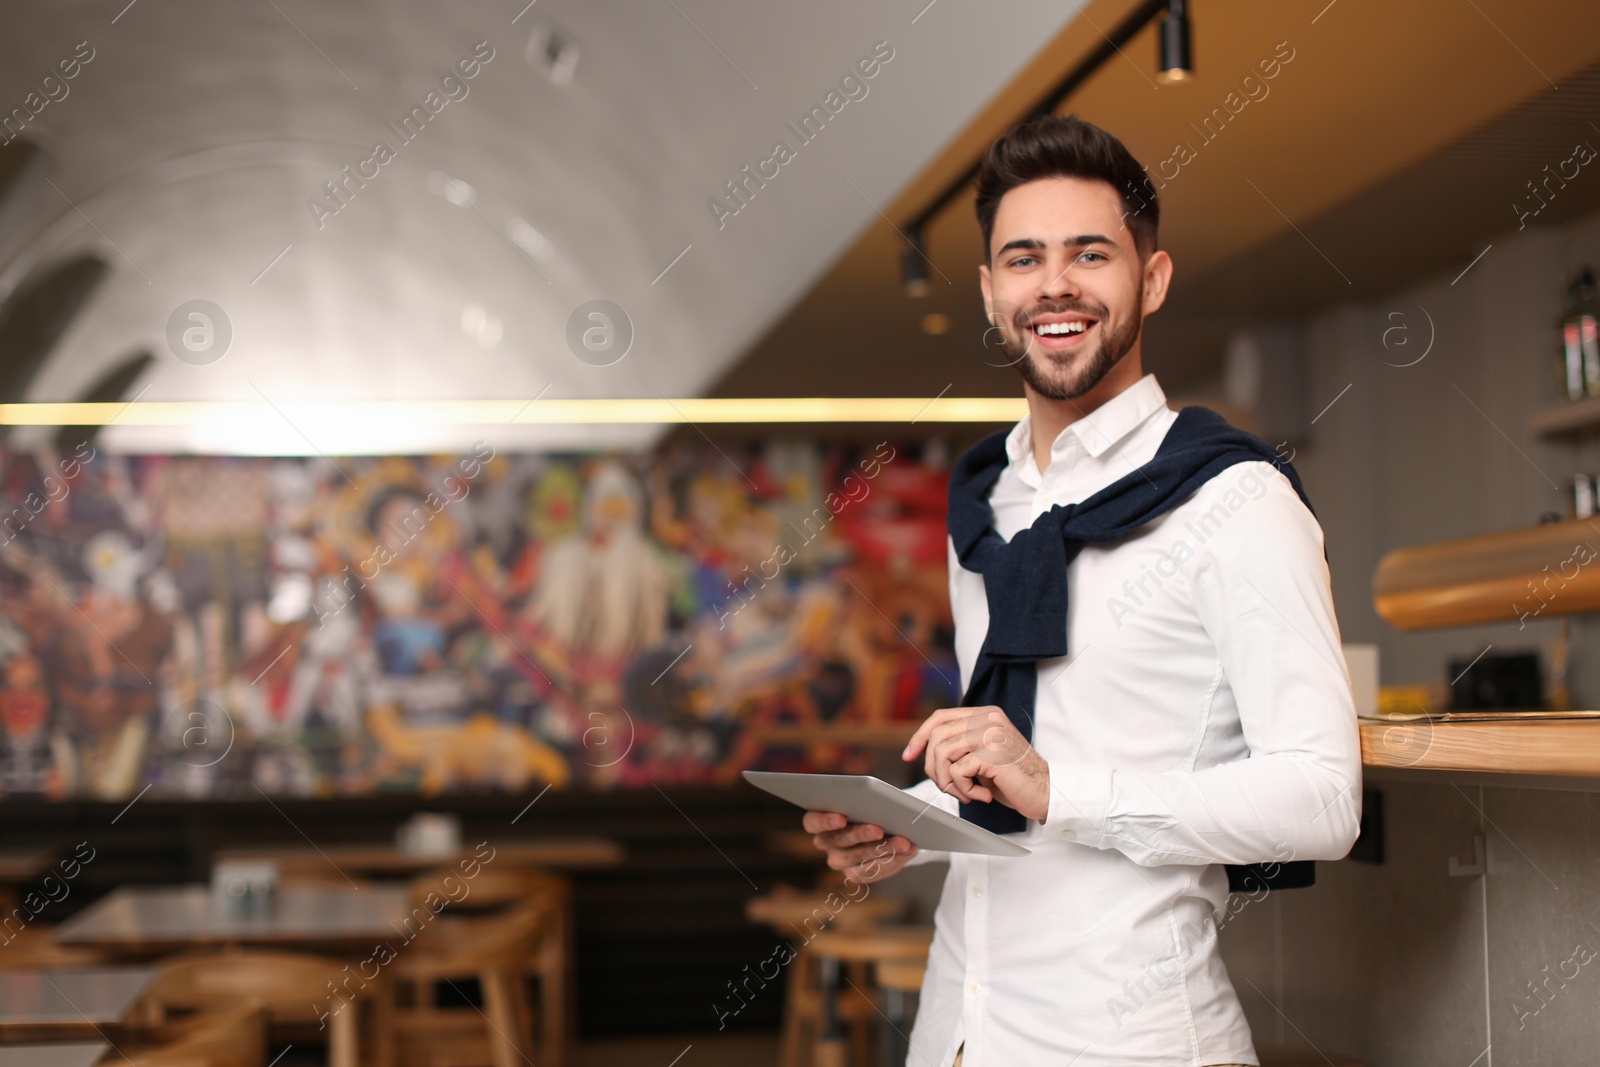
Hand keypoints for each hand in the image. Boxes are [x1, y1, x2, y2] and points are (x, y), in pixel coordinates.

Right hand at [801, 811, 917, 883]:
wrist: (884, 823)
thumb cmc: (869, 805)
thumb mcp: (865, 798)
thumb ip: (864, 800)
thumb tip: (880, 803)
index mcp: (818, 820)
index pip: (812, 822)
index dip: (825, 821)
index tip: (841, 817)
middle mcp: (825, 843)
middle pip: (839, 841)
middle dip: (861, 835)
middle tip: (879, 829)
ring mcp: (839, 861)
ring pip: (857, 859)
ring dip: (882, 850)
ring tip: (903, 842)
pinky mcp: (854, 874)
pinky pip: (872, 872)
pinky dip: (892, 861)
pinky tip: (907, 851)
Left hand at [903, 705, 1049, 821]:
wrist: (1045, 792)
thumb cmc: (1012, 778)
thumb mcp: (982, 754)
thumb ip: (960, 744)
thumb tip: (923, 750)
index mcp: (984, 714)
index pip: (940, 717)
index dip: (920, 736)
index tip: (909, 755)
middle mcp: (987, 718)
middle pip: (937, 736)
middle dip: (934, 767)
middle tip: (949, 787)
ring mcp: (991, 733)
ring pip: (943, 753)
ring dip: (949, 781)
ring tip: (966, 793)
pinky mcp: (992, 753)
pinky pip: (958, 771)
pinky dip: (964, 789)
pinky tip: (982, 796)